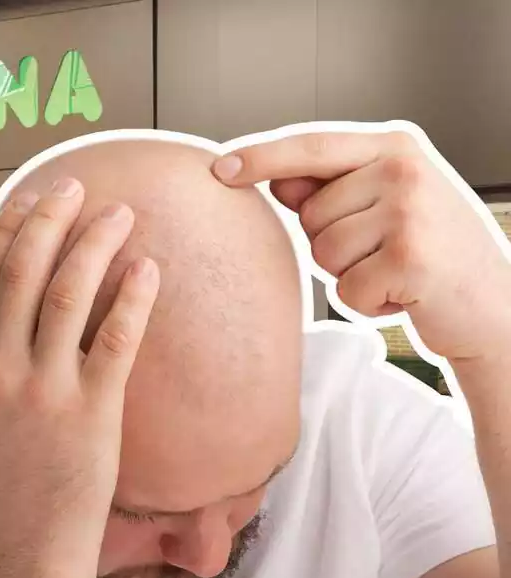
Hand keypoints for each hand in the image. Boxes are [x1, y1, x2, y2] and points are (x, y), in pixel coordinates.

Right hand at [0, 178, 159, 572]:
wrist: (22, 544)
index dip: (7, 230)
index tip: (29, 197)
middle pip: (24, 273)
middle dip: (52, 219)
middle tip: (78, 186)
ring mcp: (46, 390)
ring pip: (70, 295)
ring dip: (96, 245)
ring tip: (121, 214)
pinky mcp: (93, 412)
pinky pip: (115, 341)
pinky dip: (132, 300)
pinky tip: (149, 269)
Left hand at [213, 129, 510, 363]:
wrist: (496, 307)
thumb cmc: (431, 255)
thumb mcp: (385, 207)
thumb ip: (332, 189)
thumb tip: (274, 178)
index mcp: (396, 145)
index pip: (311, 145)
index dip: (261, 157)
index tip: (219, 169)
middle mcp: (404, 169)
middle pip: (309, 214)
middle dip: (332, 244)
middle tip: (384, 252)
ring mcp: (410, 211)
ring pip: (322, 253)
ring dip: (350, 276)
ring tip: (395, 271)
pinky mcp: (410, 258)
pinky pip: (344, 289)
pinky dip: (367, 304)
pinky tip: (405, 296)